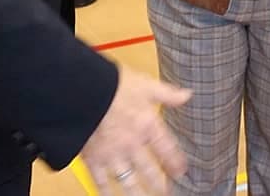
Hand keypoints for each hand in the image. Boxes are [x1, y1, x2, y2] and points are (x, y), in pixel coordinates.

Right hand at [80, 67, 190, 195]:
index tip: (181, 172)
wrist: (83, 92)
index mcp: (147, 126)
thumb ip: (167, 94)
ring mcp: (113, 155)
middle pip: (149, 171)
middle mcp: (132, 145)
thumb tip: (186, 95)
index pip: (167, 149)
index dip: (176, 162)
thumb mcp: (145, 85)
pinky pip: (101, 181)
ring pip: (128, 182)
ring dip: (137, 194)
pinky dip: (105, 192)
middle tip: (165, 194)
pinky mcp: (93, 159)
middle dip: (159, 185)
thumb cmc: (113, 85)